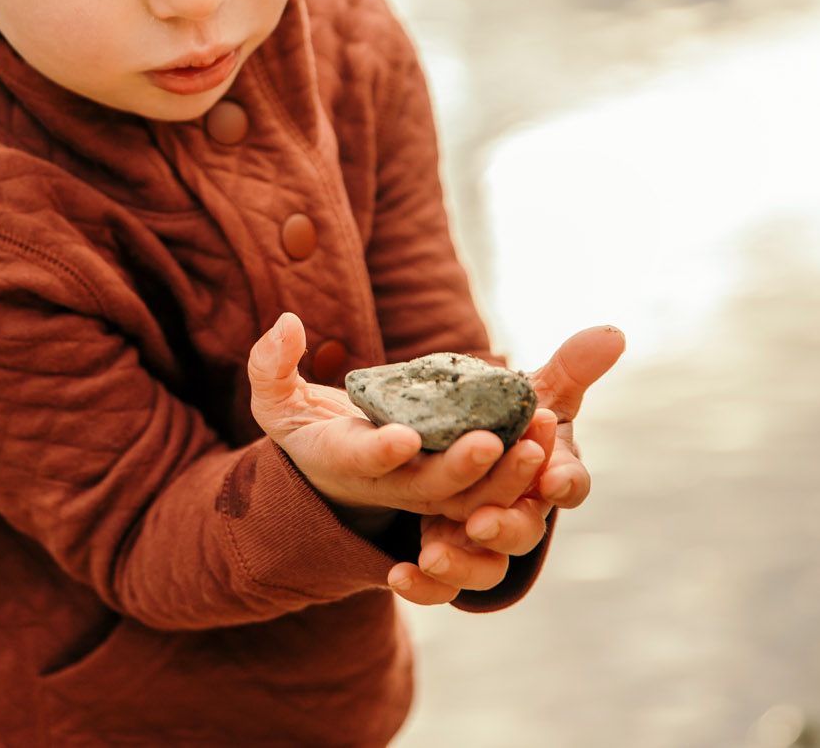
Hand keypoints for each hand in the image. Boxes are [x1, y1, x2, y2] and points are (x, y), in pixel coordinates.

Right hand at [247, 313, 554, 521]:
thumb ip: (270, 365)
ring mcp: (430, 490)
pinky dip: (522, 473)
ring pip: (474, 496)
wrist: (339, 471)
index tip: (402, 437)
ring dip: (508, 473)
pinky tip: (549, 430)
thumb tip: (287, 323)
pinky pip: (496, 492)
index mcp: (343, 461)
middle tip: (492, 440)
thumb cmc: (308, 428)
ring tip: (539, 430)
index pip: (360, 460)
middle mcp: (391, 484)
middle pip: (429, 488)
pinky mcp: (462, 487)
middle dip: (461, 467)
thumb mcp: (276, 402)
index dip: (380, 453)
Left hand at [386, 324, 624, 604]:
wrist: (443, 445)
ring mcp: (476, 536)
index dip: (565, 483)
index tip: (555, 477)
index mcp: (545, 473)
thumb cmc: (503, 420)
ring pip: (483, 567)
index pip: (569, 484)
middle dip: (508, 525)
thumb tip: (614, 333)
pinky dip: (422, 587)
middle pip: (524, 531)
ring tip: (433, 553)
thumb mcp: (532, 392)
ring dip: (462, 563)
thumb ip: (569, 368)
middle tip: (484, 520)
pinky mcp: (440, 552)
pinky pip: (436, 585)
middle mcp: (516, 510)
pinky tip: (398, 576)